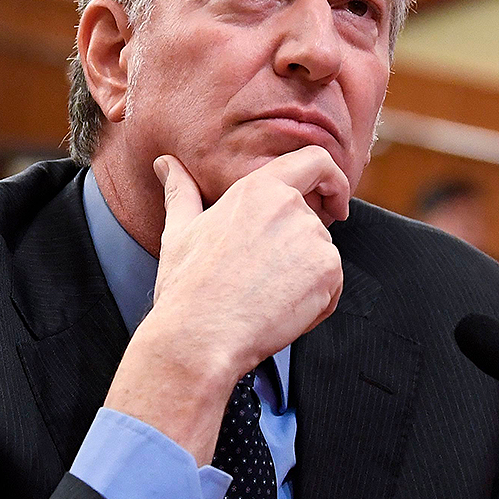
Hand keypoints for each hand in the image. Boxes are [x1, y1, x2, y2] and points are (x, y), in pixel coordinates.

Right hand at [104, 146, 345, 462]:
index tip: (333, 200)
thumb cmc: (187, 288)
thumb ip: (180, 190)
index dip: (332, 179)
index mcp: (258, 189)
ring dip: (304, 278)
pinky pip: (333, 287)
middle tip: (263, 279)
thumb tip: (164, 164)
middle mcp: (291, 207)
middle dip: (297, 250)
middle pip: (315, 222)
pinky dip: (314, 303)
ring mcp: (313, 240)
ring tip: (264, 299)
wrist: (200, 336)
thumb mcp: (180, 231)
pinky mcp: (328, 273)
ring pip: (323, 257)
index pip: (315, 161)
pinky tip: (278, 313)